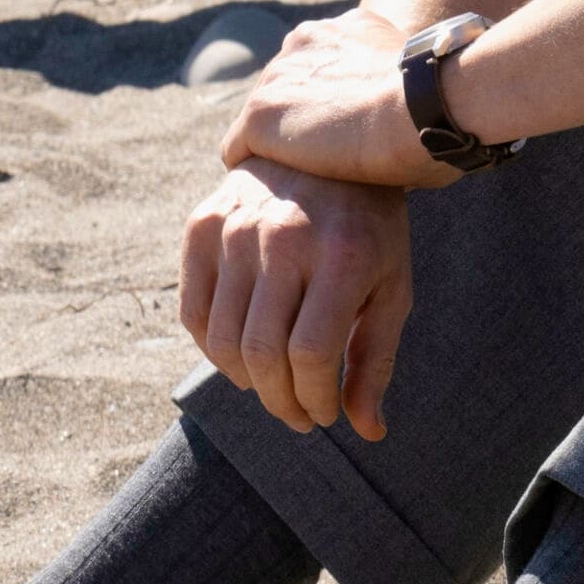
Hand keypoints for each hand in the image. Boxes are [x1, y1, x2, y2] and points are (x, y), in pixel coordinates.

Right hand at [180, 156, 413, 438]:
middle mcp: (284, 238)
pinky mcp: (202, 224)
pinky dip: (211, 348)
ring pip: (221, 340)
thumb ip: (376, 360)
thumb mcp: (391, 289)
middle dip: (280, 401)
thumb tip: (368, 431)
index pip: (311, 353)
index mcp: (343, 255)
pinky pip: (192, 311)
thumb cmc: (371, 233)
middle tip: (298, 416)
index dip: (314, 398)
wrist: (329, 151)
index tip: (324, 415)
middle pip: (262, 353)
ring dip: (246, 381)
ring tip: (273, 388)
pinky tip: (241, 357)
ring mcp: (237, 228)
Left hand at [222, 8, 444, 188]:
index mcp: (348, 27)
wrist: (430, 106)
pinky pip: (238, 154)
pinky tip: (280, 196)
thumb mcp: (421, 81)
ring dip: (280, 149)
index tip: (347, 132)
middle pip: (286, 91)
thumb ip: (394, 90)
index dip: (332, 105)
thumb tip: (406, 127)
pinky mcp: (257, 118)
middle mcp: (306, 39)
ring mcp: (276, 78)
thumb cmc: (447, 108)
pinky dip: (257, 175)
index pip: (321, 68)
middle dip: (301, 123)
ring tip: (300, 186)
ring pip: (261, 123)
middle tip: (324, 163)